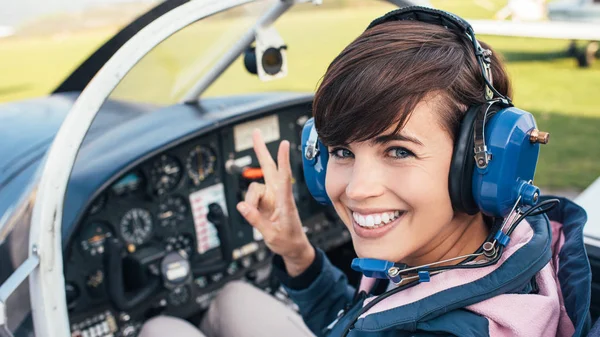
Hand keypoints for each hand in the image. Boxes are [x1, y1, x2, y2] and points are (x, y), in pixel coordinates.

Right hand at [236, 130, 314, 276]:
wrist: (294, 248)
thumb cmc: (288, 241)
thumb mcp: (271, 236)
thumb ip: (256, 220)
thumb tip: (242, 206)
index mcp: (286, 202)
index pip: (284, 178)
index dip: (283, 160)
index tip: (283, 143)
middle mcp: (278, 195)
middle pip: (269, 168)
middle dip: (261, 150)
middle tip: (256, 132)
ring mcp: (271, 197)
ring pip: (254, 188)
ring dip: (250, 201)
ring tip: (256, 217)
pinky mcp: (265, 201)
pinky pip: (251, 197)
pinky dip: (249, 206)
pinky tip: (254, 214)